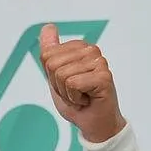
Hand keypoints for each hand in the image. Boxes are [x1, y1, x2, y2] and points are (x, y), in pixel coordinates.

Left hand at [38, 23, 125, 144]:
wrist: (94, 124)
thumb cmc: (78, 101)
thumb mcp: (56, 76)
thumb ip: (50, 51)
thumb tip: (47, 27)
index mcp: (80, 47)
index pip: (47, 56)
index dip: (51, 77)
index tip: (67, 85)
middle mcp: (91, 50)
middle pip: (53, 64)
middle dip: (58, 86)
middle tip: (74, 93)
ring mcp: (99, 62)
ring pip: (62, 75)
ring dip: (67, 94)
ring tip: (81, 97)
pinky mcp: (103, 76)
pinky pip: (73, 84)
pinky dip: (75, 99)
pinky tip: (87, 100)